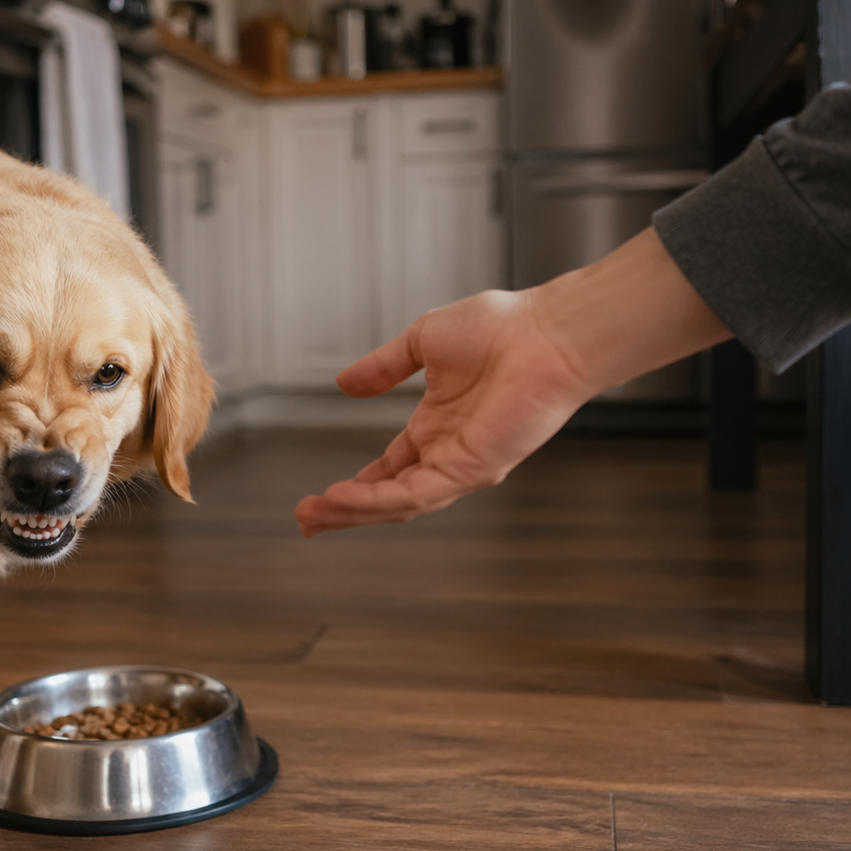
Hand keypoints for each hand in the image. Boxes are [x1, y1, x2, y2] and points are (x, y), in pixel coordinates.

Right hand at [293, 288, 591, 534]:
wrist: (545, 332)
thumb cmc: (501, 328)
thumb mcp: (422, 342)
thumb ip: (383, 368)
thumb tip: (343, 384)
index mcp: (438, 425)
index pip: (389, 469)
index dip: (354, 486)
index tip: (319, 498)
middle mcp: (448, 451)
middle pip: (388, 496)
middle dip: (345, 511)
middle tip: (305, 521)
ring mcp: (462, 465)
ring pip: (400, 503)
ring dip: (354, 511)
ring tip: (314, 516)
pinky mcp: (474, 469)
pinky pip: (419, 493)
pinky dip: (379, 499)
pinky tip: (345, 497)